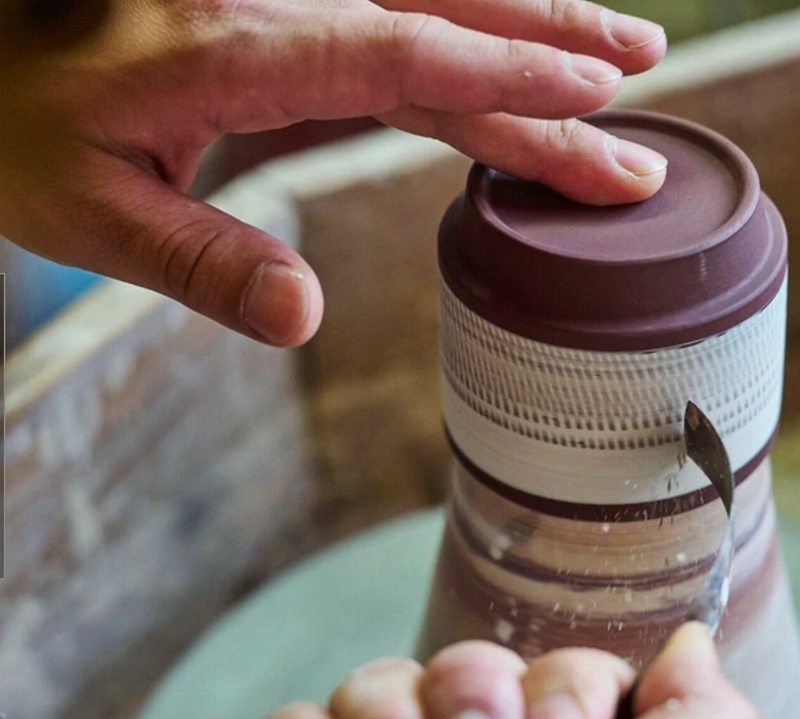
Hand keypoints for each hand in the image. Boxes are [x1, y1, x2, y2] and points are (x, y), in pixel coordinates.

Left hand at [0, 0, 665, 346]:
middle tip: (640, 81)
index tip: (598, 106)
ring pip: (430, 7)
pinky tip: (499, 59)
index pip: (408, 56)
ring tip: (610, 57)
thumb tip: (304, 322)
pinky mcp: (278, 19)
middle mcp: (271, 1)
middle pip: (442, 16)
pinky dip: (462, 43)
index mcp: (234, 46)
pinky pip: (392, 24)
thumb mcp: (96, 216)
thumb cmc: (18, 132)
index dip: (511, 81)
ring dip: (524, 31)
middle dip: (549, 51)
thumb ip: (204, 265)